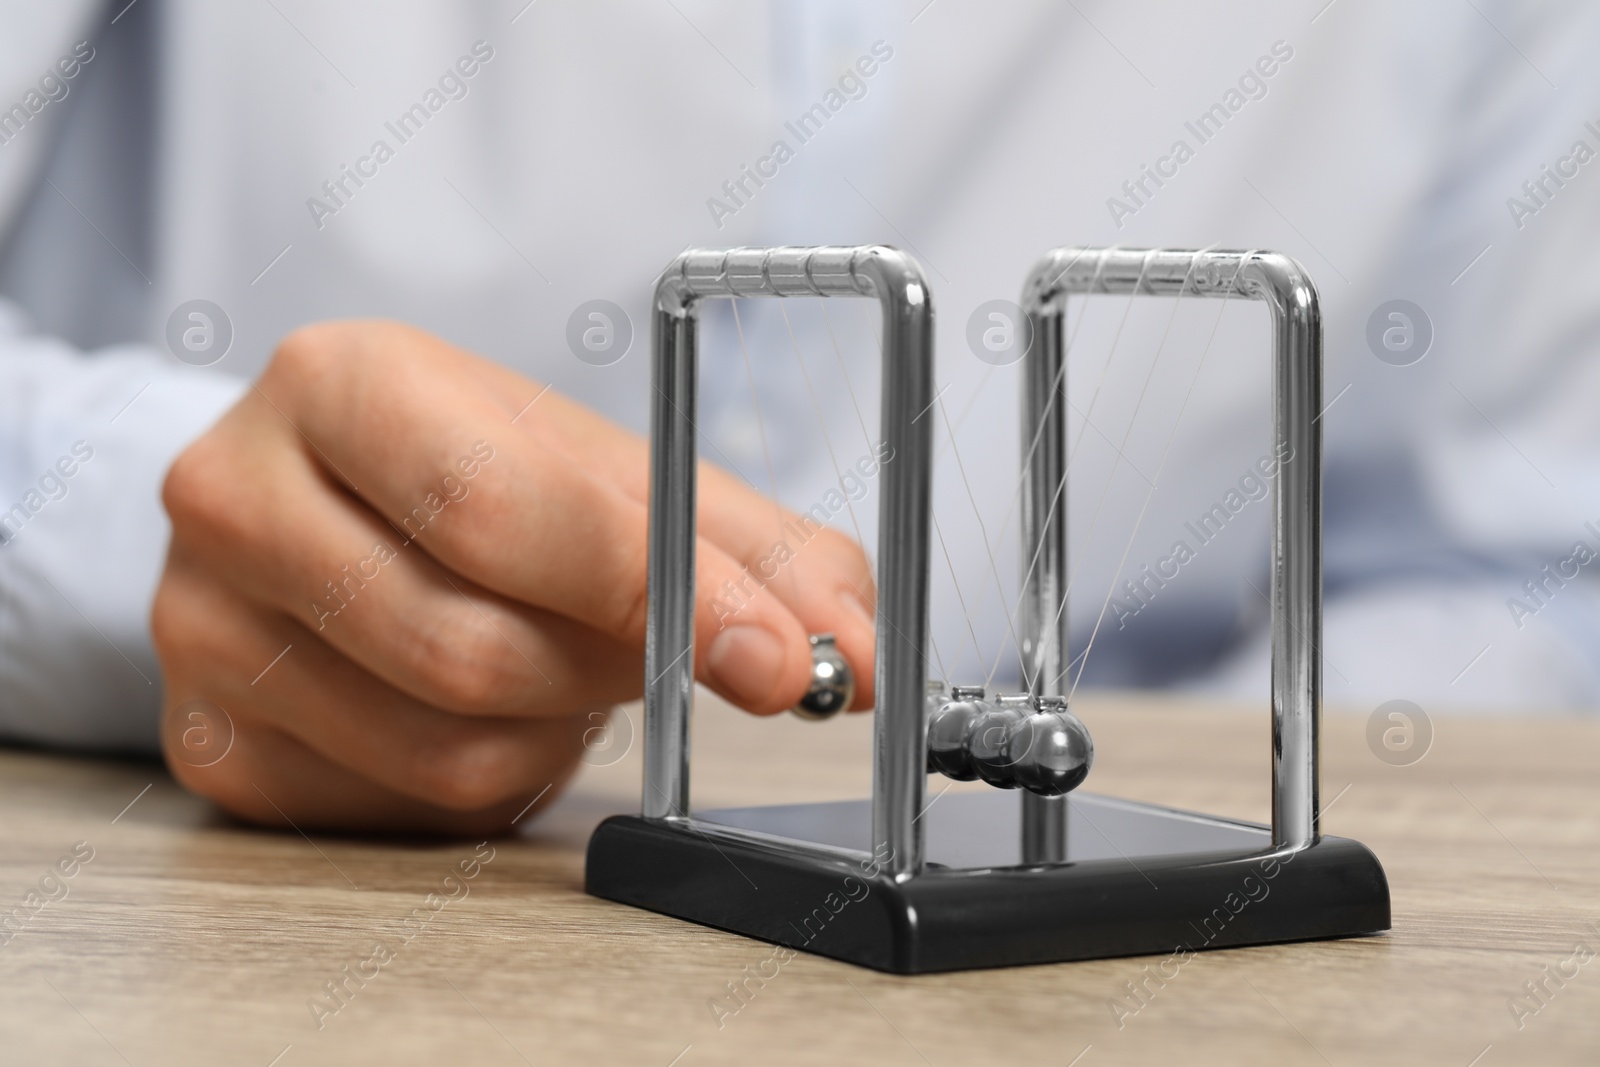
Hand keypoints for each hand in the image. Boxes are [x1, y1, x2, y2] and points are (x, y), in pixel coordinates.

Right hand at [152, 321, 876, 834]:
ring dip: (560, 722)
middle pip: (471, 644)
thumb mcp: (617, 473)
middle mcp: (233, 493)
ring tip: (568, 661)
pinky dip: (495, 771)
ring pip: (446, 741)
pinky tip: (498, 706)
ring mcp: (201, 624)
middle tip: (674, 651)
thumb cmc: (482, 480)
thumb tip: (858, 653)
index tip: (771, 654)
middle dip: (613, 666)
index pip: (497, 503)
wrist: (327, 507)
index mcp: (340, 381)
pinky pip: (402, 804)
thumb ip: (755, 550)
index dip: (651, 588)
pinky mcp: (207, 738)